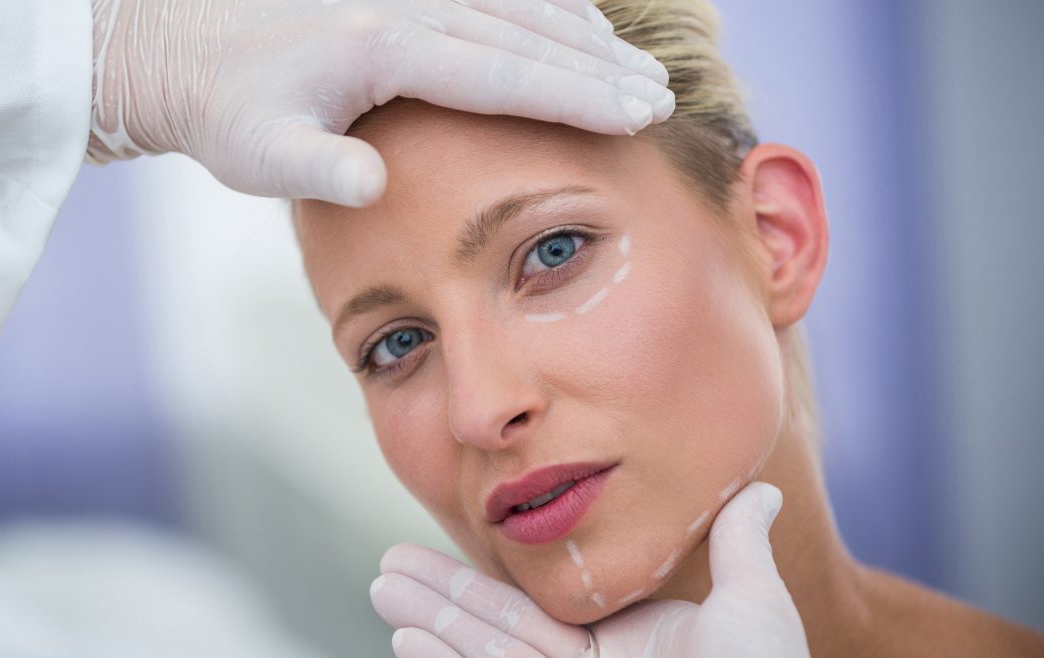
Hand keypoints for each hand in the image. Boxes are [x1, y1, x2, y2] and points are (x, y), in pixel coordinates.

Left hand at [88, 0, 674, 205]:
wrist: (181, 47)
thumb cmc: (226, 111)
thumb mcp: (259, 154)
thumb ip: (316, 169)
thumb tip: (370, 186)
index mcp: (384, 46)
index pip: (505, 72)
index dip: (577, 94)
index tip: (637, 112)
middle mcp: (406, 5)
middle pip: (528, 33)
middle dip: (600, 67)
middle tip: (660, 95)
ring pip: (518, 4)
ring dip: (582, 34)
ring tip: (636, 63)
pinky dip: (542, 5)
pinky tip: (575, 20)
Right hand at [370, 482, 808, 657]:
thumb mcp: (752, 608)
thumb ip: (737, 546)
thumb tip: (759, 488)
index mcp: (616, 650)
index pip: (532, 613)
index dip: (479, 584)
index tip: (441, 550)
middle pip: (492, 633)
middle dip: (437, 599)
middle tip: (384, 570)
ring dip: (430, 627)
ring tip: (382, 591)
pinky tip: (408, 645)